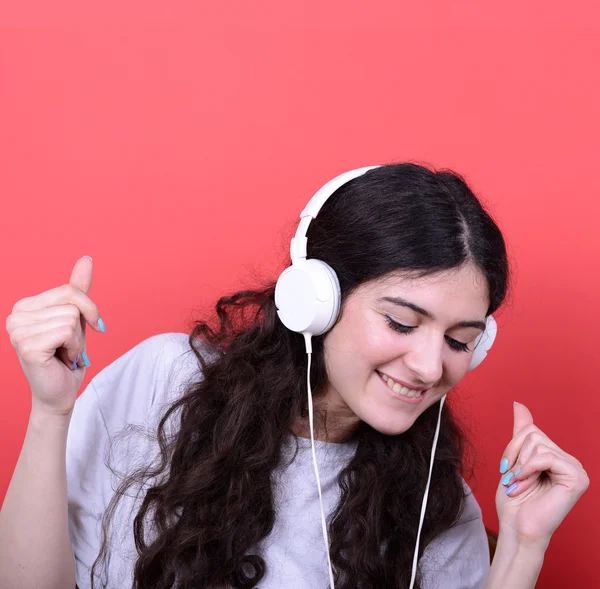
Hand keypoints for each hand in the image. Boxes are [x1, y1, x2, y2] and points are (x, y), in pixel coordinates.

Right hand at [5, 256, 105, 416]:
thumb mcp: (76, 318)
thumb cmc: (66, 356)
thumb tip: (86, 258)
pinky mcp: (27, 347)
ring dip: (78, 340)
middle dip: (81, 327)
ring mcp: (17, 331)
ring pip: (72, 318)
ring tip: (64, 354)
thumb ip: (78, 290)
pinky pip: (68, 331)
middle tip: (69, 346)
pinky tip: (62, 359)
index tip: (82, 329)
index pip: (69, 290)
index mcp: (25, 306)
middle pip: (72, 302)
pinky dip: (74, 348)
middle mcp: (15, 316)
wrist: (60, 393)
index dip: (87, 309)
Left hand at [495, 402, 589, 548]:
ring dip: (520, 466)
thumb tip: (519, 404)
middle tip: (513, 479)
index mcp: (557, 457)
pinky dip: (528, 469)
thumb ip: (521, 433)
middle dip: (515, 456)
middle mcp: (570, 461)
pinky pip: (545, 456)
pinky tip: (524, 484)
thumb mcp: (514, 460)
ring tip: (519, 485)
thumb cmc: (514, 500)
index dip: (513, 448)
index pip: (531, 431)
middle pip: (533, 434)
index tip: (508, 470)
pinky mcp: (577, 479)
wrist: (516, 528)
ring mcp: (576, 469)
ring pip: (537, 444)